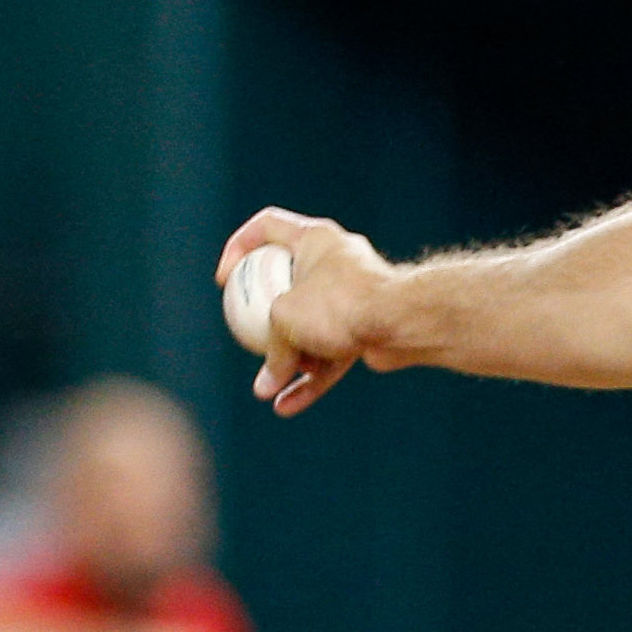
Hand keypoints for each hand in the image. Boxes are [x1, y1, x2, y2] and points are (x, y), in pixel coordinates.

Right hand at [219, 209, 395, 416]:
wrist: (405, 322)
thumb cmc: (341, 304)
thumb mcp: (286, 317)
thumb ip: (272, 345)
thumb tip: (269, 382)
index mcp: (314, 238)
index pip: (266, 227)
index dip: (239, 247)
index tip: (226, 280)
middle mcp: (335, 264)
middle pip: (287, 286)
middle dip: (265, 318)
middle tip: (248, 339)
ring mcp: (353, 299)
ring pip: (310, 328)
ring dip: (288, 361)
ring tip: (267, 389)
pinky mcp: (367, 331)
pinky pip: (331, 354)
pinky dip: (311, 378)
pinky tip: (287, 405)